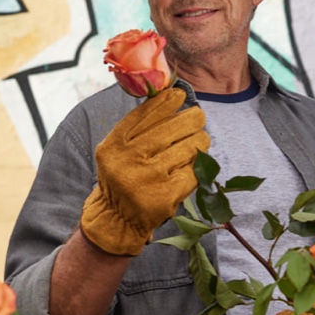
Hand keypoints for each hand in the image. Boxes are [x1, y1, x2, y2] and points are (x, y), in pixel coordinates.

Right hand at [81, 88, 209, 255]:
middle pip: (171, 129)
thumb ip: (137, 128)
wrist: (118, 220)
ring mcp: (148, 179)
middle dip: (191, 119)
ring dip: (200, 140)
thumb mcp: (119, 151)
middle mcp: (128, 160)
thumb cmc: (124, 178)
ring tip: (201, 138)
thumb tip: (170, 96)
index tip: (180, 94)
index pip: (144, 115)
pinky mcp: (166, 196)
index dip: (166, 102)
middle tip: (198, 117)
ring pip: (189, 147)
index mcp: (114, 146)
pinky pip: (194, 171)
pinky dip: (199, 165)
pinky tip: (197, 162)